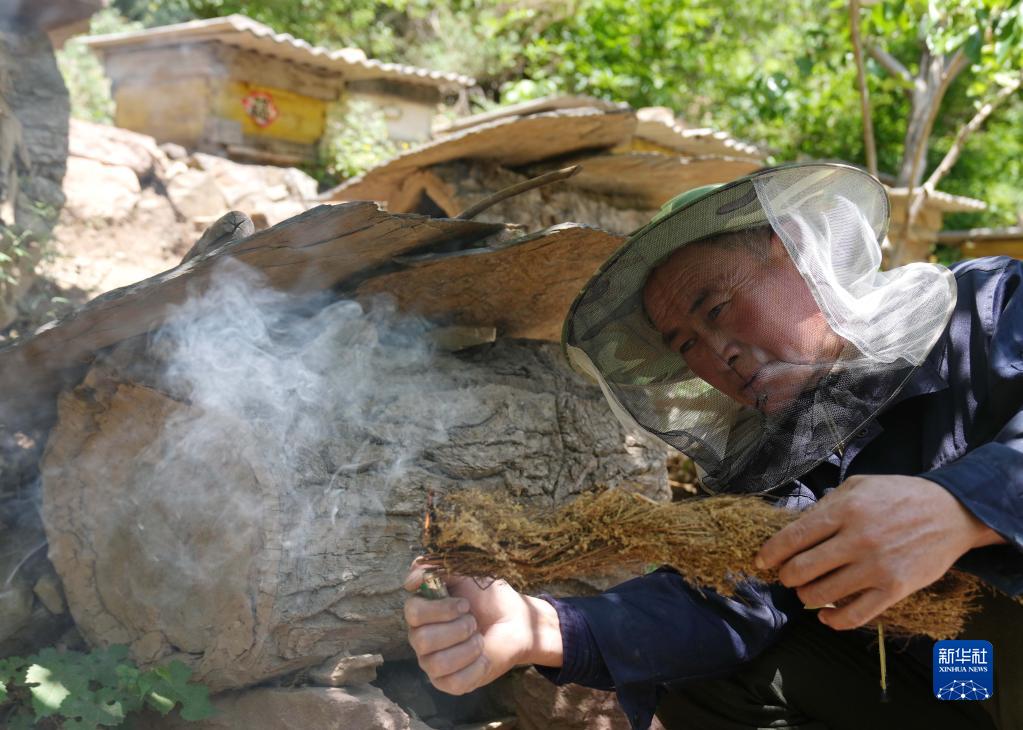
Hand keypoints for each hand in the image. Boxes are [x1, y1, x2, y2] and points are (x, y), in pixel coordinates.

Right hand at [402, 558, 562, 694]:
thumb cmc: (488, 597)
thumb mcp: (465, 573)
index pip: (412, 612)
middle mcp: (421, 639)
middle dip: (458, 628)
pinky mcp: (450, 684)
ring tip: (479, 638)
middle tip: (474, 622)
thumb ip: (435, 567)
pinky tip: (483, 656)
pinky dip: (475, 666)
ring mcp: (433, 664)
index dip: (440, 609)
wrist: (516, 621)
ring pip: (437, 663)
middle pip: (422, 639)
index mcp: (421, 613)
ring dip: (468, 647)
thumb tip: (410, 580)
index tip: (465, 604)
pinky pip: (455, 682)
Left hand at [755, 474, 1005, 629]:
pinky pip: (853, 615)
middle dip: (786, 576)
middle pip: (801, 569)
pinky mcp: (894, 589)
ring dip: (806, 595)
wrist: (951, 512)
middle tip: (786, 575)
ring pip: (821, 594)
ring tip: (807, 589)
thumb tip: (795, 529)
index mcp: (844, 510)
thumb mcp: (858, 486)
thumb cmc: (899, 496)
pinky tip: (825, 615)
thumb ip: (826, 505)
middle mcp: (857, 539)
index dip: (770, 552)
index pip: (793, 537)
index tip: (761, 560)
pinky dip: (832, 620)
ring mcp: (876, 567)